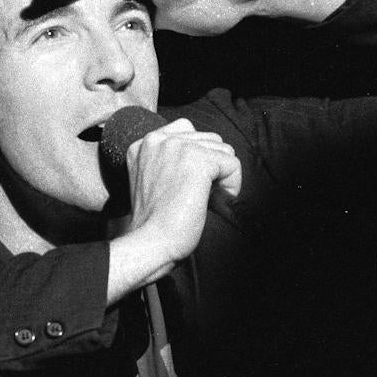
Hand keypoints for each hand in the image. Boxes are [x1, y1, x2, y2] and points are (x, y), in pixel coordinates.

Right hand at [120, 118, 241, 266]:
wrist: (150, 243)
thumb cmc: (154, 223)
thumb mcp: (153, 180)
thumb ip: (171, 161)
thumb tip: (212, 158)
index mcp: (144, 143)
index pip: (188, 132)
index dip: (199, 159)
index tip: (188, 185)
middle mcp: (159, 139)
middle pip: (210, 140)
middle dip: (212, 168)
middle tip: (197, 196)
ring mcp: (178, 147)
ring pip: (224, 150)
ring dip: (221, 177)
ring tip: (204, 200)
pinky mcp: (198, 161)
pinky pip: (233, 164)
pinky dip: (231, 186)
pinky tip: (213, 203)